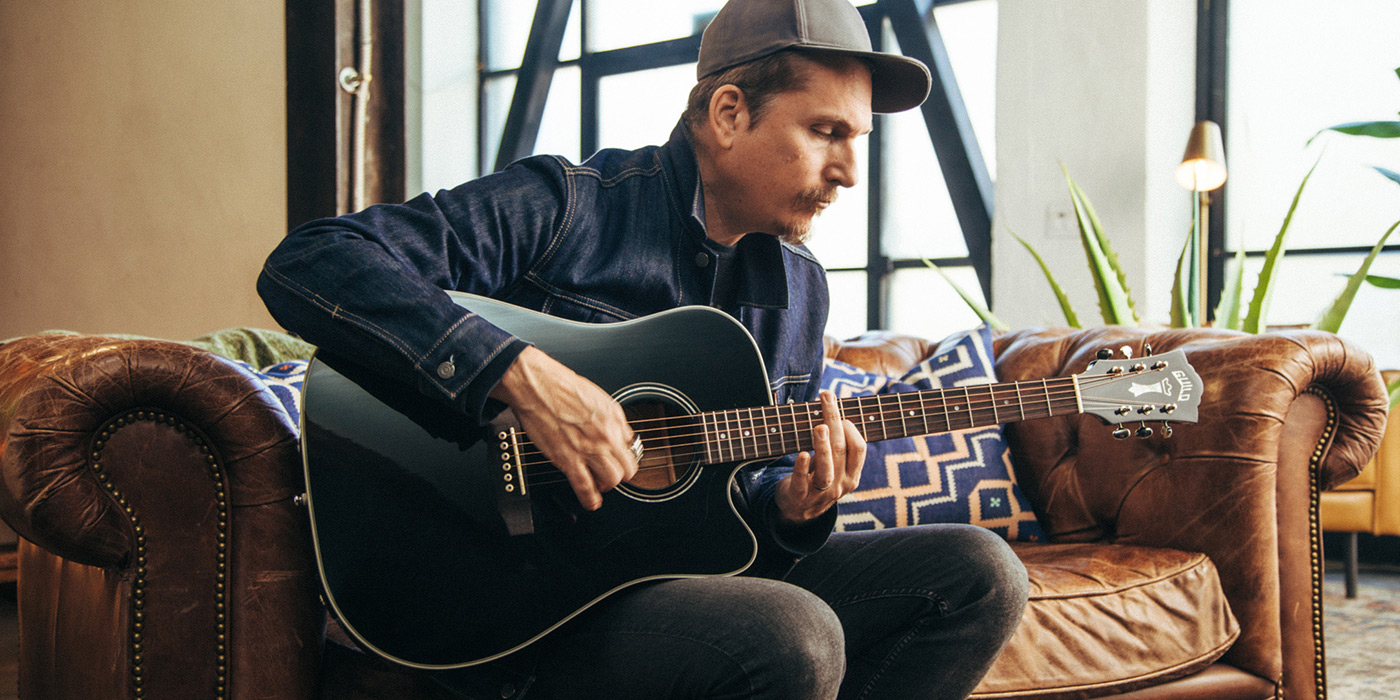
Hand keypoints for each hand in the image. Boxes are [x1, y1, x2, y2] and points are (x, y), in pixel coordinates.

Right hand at [489, 346, 637, 509]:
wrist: (536, 385)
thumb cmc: (561, 385)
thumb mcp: (599, 396)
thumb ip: (613, 418)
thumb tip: (622, 434)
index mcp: (614, 419)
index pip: (632, 448)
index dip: (626, 456)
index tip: (620, 459)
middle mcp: (605, 436)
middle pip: (627, 468)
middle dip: (621, 474)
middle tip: (612, 473)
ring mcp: (588, 449)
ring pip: (612, 480)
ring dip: (607, 485)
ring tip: (599, 483)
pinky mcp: (568, 460)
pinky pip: (585, 487)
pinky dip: (590, 499)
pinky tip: (591, 501)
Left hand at [774, 390, 865, 524]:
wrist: (798, 511)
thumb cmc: (816, 478)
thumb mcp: (834, 465)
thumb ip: (837, 444)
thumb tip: (834, 406)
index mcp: (852, 475)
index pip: (859, 448)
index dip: (850, 427)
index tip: (837, 409)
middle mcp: (840, 484)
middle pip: (841, 450)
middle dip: (834, 421)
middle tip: (826, 397)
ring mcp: (821, 493)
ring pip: (827, 468)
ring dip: (823, 446)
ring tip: (820, 426)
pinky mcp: (799, 496)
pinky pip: (802, 482)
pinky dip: (802, 468)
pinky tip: (802, 454)